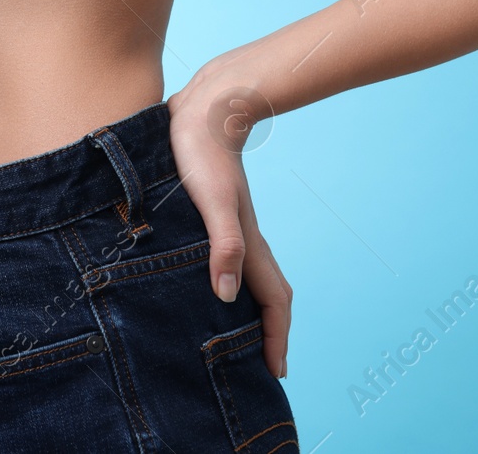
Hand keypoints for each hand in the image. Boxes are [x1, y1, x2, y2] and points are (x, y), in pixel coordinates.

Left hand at [167, 48, 292, 378]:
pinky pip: (225, 257)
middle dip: (266, 333)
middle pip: (264, 295)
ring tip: (229, 338)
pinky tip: (201, 284)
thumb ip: (223, 244)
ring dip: (245, 310)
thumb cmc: (201, 151)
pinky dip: (223, 280)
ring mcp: (229, 225)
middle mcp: (244, 238)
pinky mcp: (210, 212)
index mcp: (249, 242)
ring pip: (244, 277)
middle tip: (257, 368)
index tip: (275, 373)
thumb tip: (227, 297)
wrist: (203, 105)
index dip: (276, 338)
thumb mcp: (211, 199)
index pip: (274, 300)